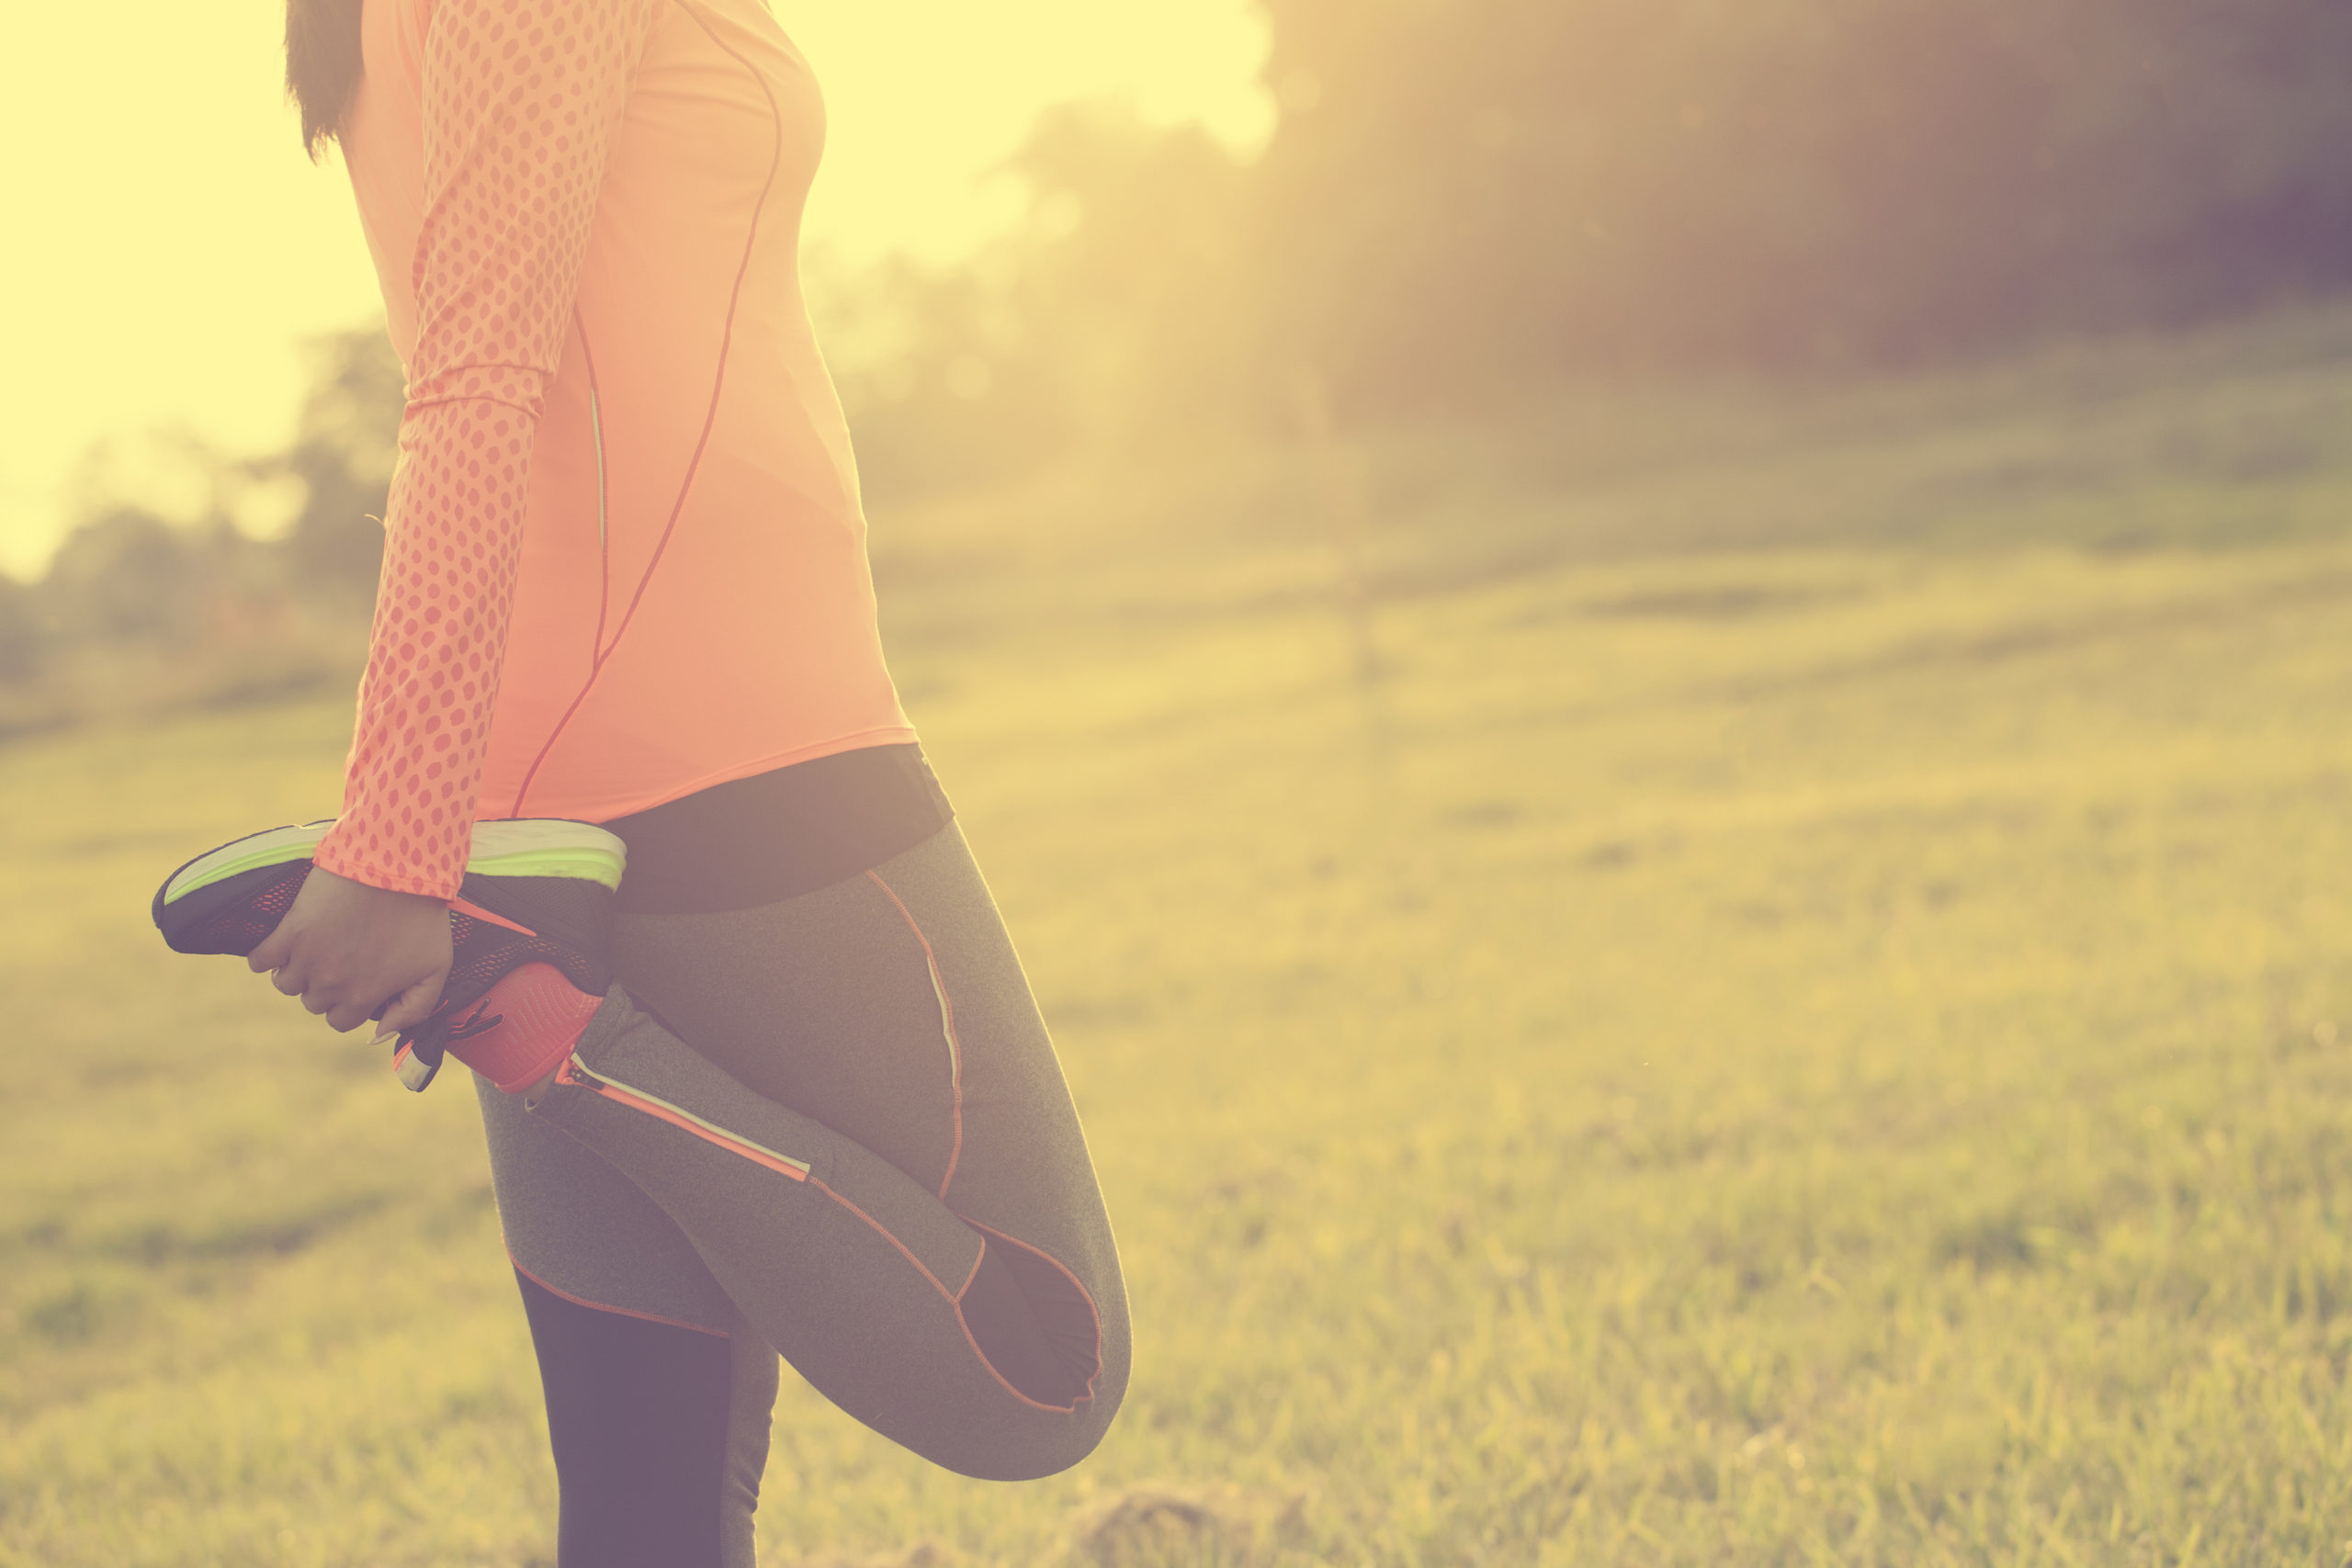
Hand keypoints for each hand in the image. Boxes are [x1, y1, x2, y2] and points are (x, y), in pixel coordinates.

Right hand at [248, 866, 453, 1036]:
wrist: (396, 868)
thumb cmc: (421, 916)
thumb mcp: (435, 968)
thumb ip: (414, 1009)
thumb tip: (380, 1036)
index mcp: (364, 996)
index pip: (340, 1021)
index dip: (347, 1004)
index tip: (354, 982)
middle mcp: (331, 985)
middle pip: (312, 1003)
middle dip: (325, 987)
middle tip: (339, 958)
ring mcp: (307, 959)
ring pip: (285, 984)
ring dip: (295, 972)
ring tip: (313, 950)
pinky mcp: (289, 932)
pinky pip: (259, 960)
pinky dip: (264, 957)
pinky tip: (280, 945)